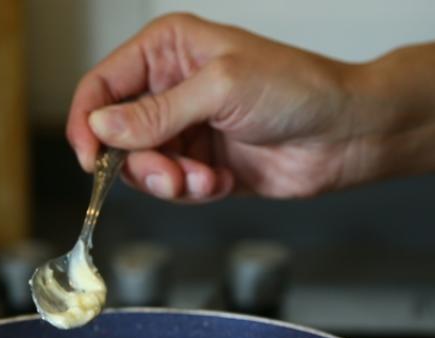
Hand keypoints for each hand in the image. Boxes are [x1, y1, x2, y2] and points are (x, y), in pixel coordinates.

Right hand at [66, 13, 383, 201]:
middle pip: (116, 134)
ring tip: (204, 180)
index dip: (88, 122)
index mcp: (168, 49)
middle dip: (138, 162)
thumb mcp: (221, 90)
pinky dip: (192, 191)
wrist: (347, 133)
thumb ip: (157, 112)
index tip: (90, 158)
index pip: (101, 85)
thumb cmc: (298, 90)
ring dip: (169, 181)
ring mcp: (186, 127)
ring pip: (142, 167)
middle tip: (169, 174)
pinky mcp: (202, 163)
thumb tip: (103, 128)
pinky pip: (172, 187)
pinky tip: (222, 182)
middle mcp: (170, 86)